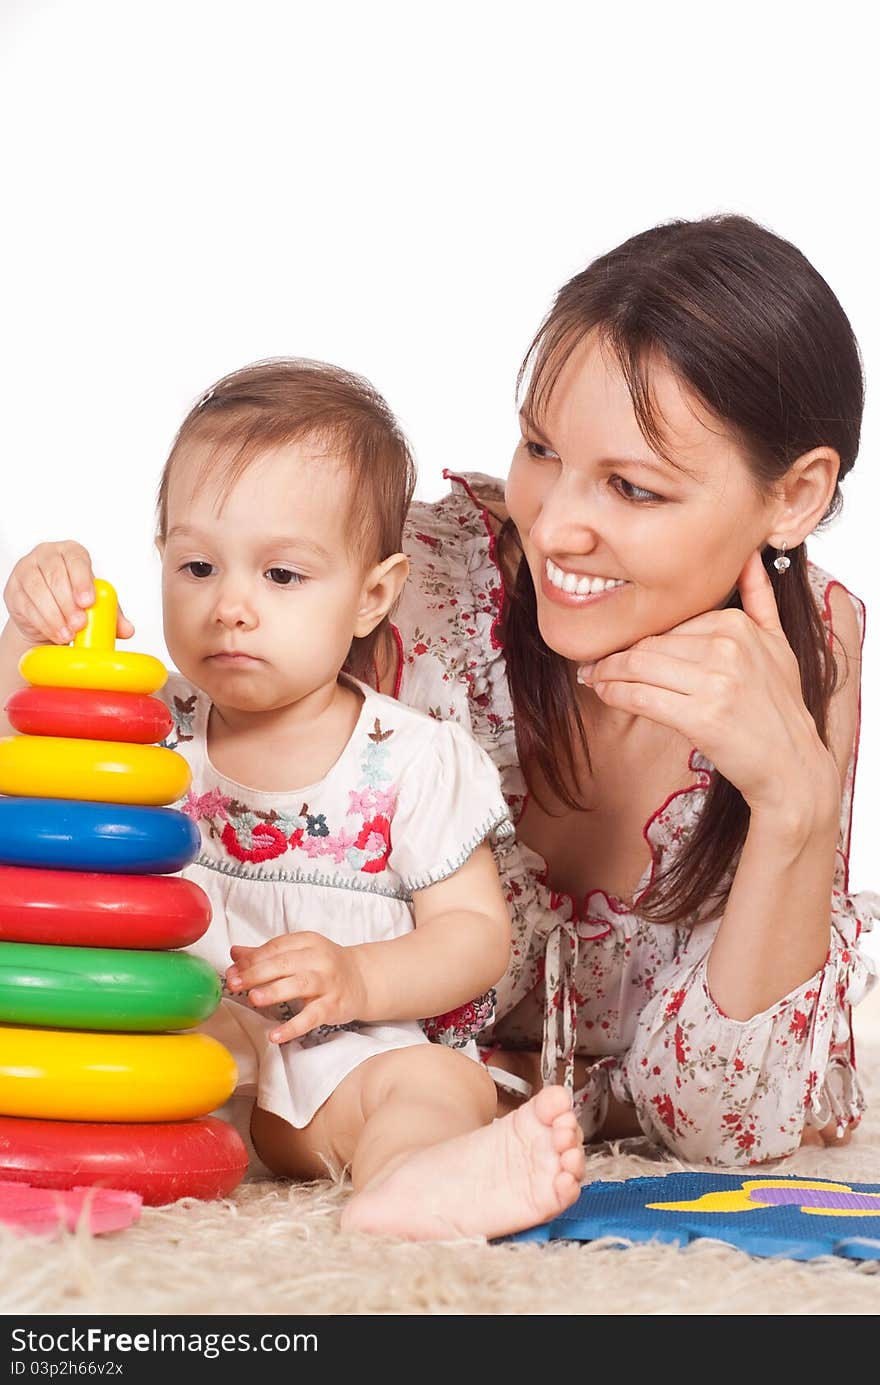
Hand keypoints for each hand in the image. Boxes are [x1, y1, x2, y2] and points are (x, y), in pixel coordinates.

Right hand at [3, 541, 133, 645]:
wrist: (47, 615)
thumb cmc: (74, 600)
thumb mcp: (96, 604)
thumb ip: (112, 613)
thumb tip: (128, 629)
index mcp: (71, 552)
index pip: (76, 560)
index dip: (82, 581)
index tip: (88, 602)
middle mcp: (46, 555)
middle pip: (56, 575)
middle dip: (68, 603)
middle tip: (80, 623)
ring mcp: (26, 570)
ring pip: (38, 590)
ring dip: (55, 615)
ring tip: (69, 634)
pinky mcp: (13, 590)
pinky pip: (27, 605)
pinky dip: (43, 622)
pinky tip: (55, 633)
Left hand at [226, 934, 369, 1043]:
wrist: (362, 980)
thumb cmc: (324, 966)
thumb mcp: (298, 954)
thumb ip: (265, 955)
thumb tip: (235, 953)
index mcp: (307, 942)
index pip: (276, 947)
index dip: (252, 959)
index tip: (232, 971)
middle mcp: (319, 959)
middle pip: (285, 963)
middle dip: (257, 973)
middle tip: (234, 983)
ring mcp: (328, 982)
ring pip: (300, 984)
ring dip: (275, 991)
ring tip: (254, 999)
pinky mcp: (334, 1005)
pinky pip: (312, 1016)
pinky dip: (293, 1026)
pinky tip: (276, 1035)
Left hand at [577, 550, 837, 818]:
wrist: (792, 764)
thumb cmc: (779, 707)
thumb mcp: (779, 644)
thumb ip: (760, 599)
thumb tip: (748, 557)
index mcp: (738, 624)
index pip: (669, 624)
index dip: (640, 637)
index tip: (620, 647)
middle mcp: (727, 647)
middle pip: (650, 644)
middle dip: (617, 655)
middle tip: (594, 663)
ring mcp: (715, 682)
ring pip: (639, 666)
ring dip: (607, 673)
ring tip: (593, 677)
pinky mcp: (701, 716)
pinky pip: (641, 696)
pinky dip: (615, 693)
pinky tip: (604, 693)